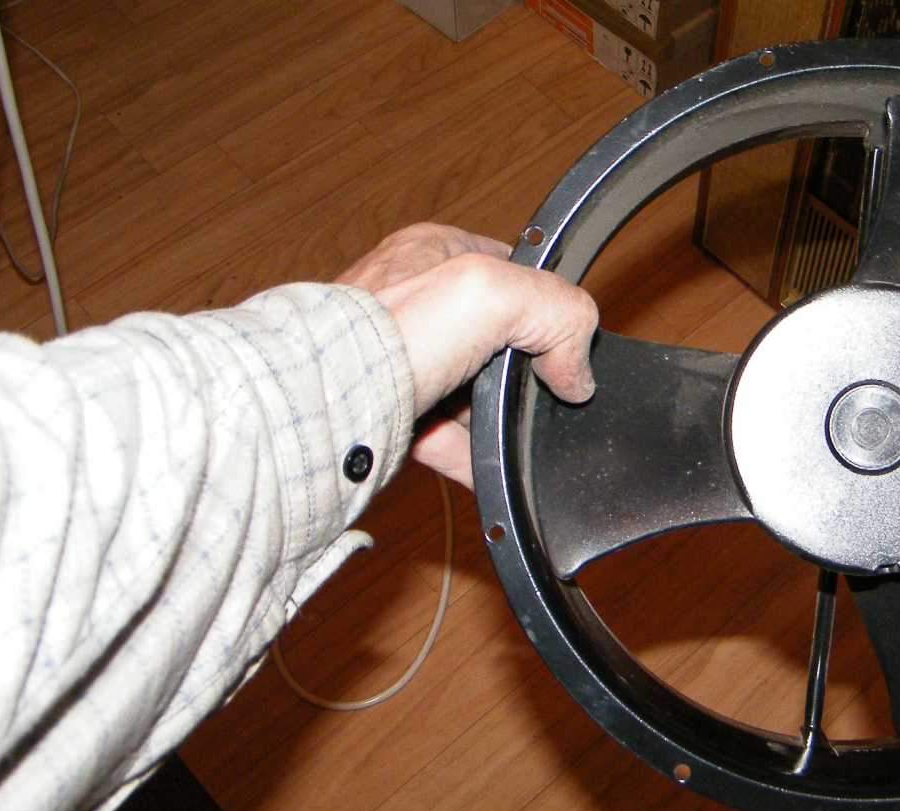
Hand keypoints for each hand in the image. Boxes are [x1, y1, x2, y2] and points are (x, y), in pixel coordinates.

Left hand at [337, 223, 597, 488]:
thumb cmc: (389, 332)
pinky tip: (488, 467)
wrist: (323, 405)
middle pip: (498, 340)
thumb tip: (576, 371)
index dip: (546, 306)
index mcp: (434, 253)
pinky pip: (447, 438)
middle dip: (521, 374)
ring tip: (507, 434)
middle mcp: (413, 302)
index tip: (562, 339)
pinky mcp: (391, 412)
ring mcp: (402, 359)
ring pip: (474, 393)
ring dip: (498, 420)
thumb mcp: (498, 291)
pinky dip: (472, 456)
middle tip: (535, 392)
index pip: (514, 270)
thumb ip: (559, 312)